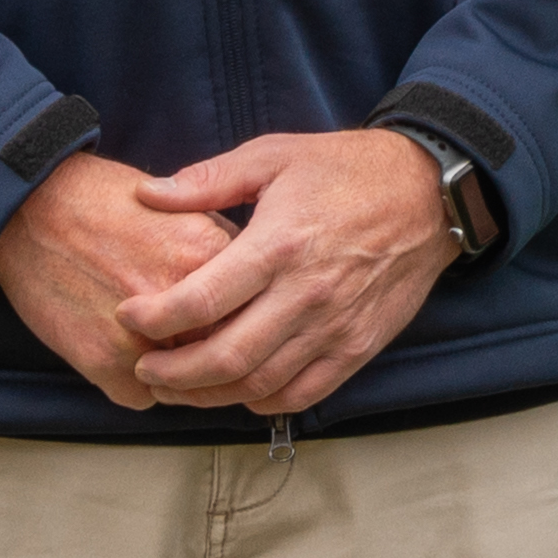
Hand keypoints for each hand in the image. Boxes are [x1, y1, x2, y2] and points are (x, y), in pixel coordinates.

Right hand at [0, 148, 233, 413]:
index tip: (235, 316)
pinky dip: (133, 383)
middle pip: (227, 353)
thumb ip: (221, 246)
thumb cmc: (103, 202)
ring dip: (179, 376)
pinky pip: (140, 397)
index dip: (246, 316)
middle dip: (218, 352)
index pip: (256, 310)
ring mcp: (145, 342)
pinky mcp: (107, 367)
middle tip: (197, 341)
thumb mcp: (181, 206)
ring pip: (188, 386)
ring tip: (158, 347)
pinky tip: (119, 351)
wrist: (31, 211)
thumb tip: (249, 283)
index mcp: (211, 257)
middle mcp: (184, 305)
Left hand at [120, 130, 463, 416]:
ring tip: (176, 388)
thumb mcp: (274, 155)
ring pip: (260, 385)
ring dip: (209, 396)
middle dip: (173, 374)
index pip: (202, 300)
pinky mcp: (358, 347)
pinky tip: (236, 393)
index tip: (128, 317)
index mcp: (279, 245)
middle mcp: (306, 295)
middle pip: (225, 358)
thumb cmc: (348, 169)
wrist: (429, 194)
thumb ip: (208, 180)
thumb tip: (147, 194)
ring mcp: (335, 327)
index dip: (155, 318)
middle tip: (144, 368)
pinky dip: (262, 402)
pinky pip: (303, 393)